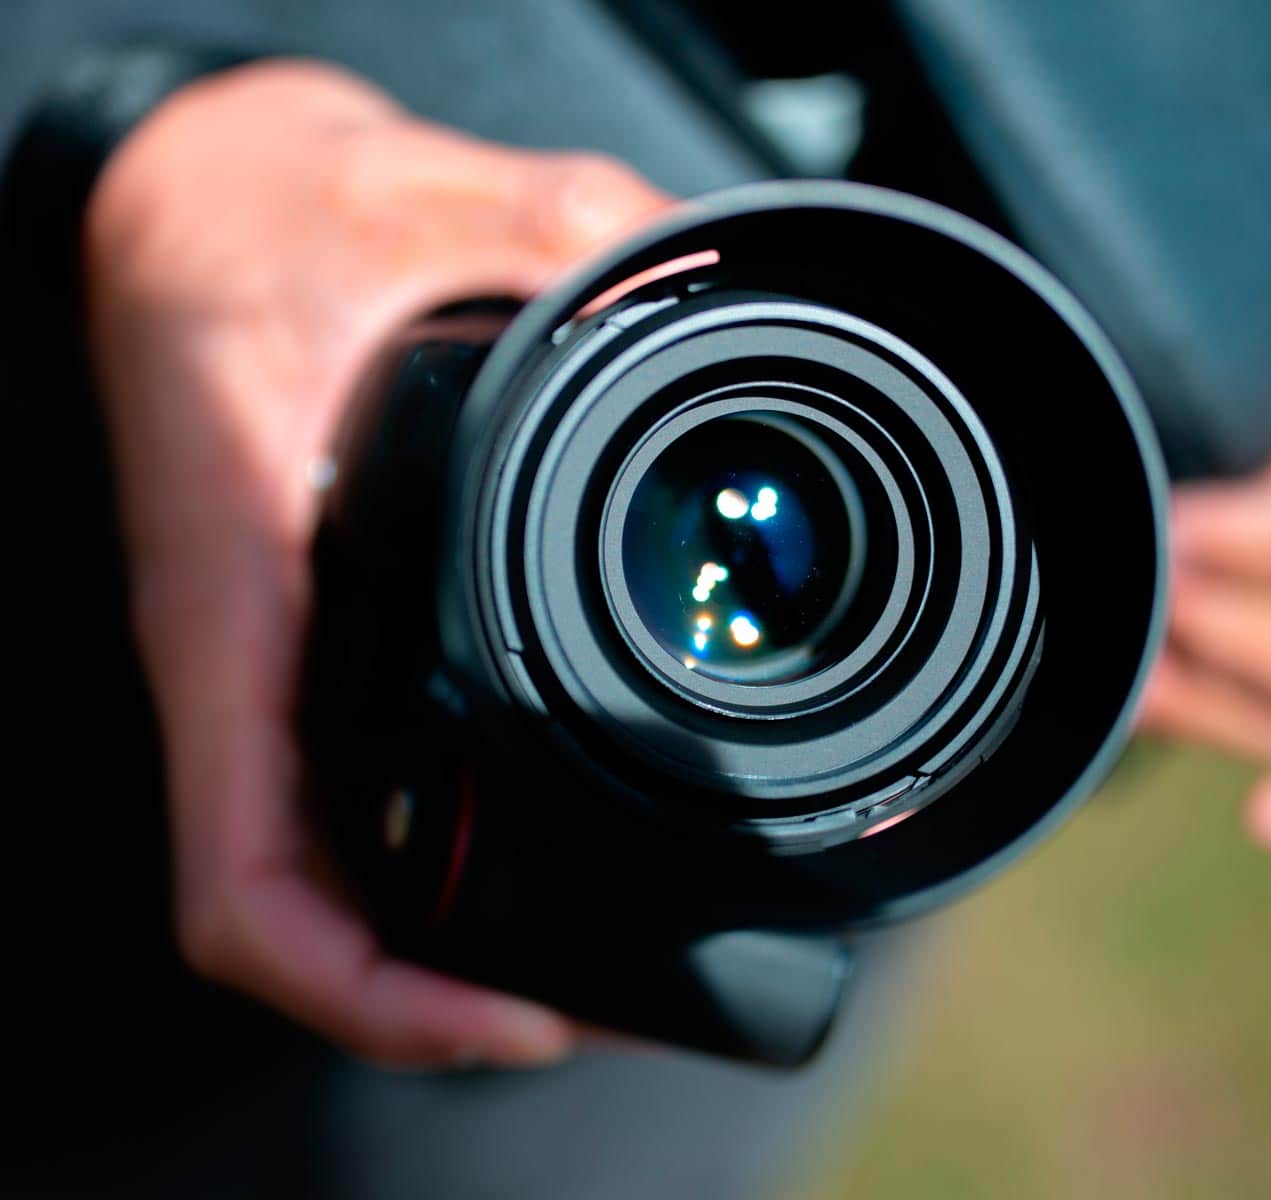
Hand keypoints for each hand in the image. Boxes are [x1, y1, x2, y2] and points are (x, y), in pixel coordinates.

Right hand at [85, 60, 670, 1064]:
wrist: (199, 199)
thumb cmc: (281, 215)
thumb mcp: (444, 202)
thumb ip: (590, 240)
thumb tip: (737, 287)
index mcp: (243, 598)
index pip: (253, 879)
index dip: (377, 994)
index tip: (520, 1019)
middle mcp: (251, 661)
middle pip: (309, 916)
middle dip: (442, 993)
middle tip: (597, 1007)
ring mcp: (277, 663)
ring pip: (323, 871)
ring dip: (432, 941)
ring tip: (586, 964)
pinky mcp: (312, 634)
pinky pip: (343, 785)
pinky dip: (422, 848)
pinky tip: (531, 842)